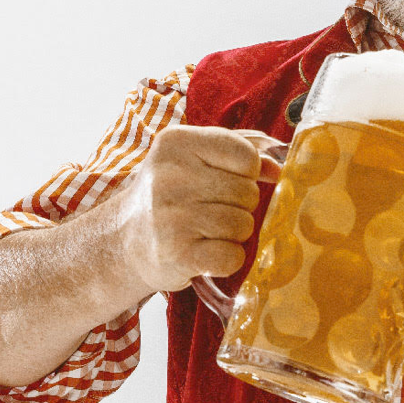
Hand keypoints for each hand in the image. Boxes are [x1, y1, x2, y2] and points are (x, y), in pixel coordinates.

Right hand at [109, 125, 281, 293]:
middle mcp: (169, 177)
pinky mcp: (176, 254)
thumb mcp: (194, 159)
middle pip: (247, 192)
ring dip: (234, 234)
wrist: (125, 241)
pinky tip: (207, 253)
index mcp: (176, 143)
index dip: (246, 173)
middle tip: (212, 211)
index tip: (225, 181)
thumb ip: (239, 152)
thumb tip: (278, 168)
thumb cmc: (171, 195)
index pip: (245, 155)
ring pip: (243, 225)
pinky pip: (232, 257)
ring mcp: (171, 217)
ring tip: (208, 232)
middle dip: (240, 206)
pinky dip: (228, 259)